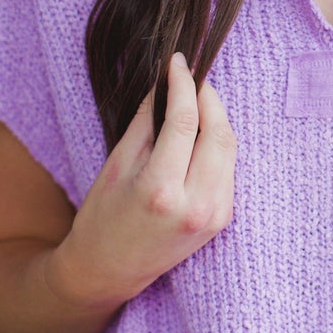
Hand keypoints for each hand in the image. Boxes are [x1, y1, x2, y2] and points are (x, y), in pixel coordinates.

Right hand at [45, 52, 235, 314]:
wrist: (109, 271)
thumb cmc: (102, 217)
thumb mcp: (117, 165)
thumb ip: (146, 122)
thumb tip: (165, 84)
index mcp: (161, 190)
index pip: (184, 121)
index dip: (183, 84)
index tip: (178, 61)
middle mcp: (195, 205)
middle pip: (219, 132)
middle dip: (208, 97)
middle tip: (192, 77)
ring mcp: (214, 216)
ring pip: (230, 149)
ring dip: (217, 118)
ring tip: (196, 99)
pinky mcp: (222, 220)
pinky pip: (229, 169)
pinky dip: (218, 144)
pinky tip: (201, 132)